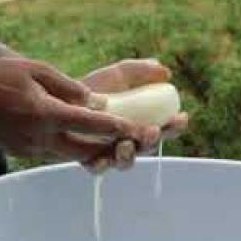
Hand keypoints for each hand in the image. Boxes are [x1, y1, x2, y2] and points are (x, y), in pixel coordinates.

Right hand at [0, 57, 161, 161]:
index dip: (118, 127)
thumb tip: (95, 102)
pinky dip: (73, 149)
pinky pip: (55, 154)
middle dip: (112, 148)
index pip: (90, 125)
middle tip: (134, 142)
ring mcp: (30, 149)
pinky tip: (84, 143)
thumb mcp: (36, 69)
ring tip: (115, 145)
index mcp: (45, 114)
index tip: (140, 129)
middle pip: (86, 150)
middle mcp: (39, 138)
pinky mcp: (23, 153)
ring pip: (72, 156)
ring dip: (94, 152)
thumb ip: (68, 86)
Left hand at [81, 58, 189, 172]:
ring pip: (126, 161)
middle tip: (153, 131)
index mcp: (141, 122)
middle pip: (148, 147)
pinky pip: (98, 169)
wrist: (59, 98)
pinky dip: (102, 166)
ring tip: (125, 145)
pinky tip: (103, 160)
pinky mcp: (88, 160)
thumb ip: (140, 71)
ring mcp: (110, 152)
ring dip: (130, 155)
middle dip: (154, 141)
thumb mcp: (118, 74)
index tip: (181, 117)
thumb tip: (165, 72)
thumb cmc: (93, 87)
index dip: (176, 125)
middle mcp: (129, 140)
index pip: (164, 127)